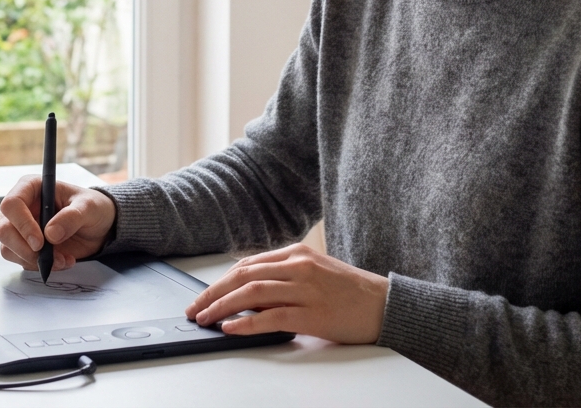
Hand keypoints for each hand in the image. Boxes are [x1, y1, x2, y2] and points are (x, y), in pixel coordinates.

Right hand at [0, 175, 116, 272]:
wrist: (99, 227)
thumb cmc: (92, 207)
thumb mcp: (89, 207)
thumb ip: (71, 217)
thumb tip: (50, 234)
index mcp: (32, 188)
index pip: (12, 204)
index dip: (22, 224)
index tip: (39, 242)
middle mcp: (21, 208)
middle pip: (4, 230)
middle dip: (24, 249)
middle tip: (47, 256)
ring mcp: (21, 229)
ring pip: (9, 249)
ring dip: (34, 260)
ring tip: (62, 259)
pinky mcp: (26, 247)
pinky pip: (22, 261)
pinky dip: (40, 266)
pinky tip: (62, 261)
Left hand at [184, 243, 388, 343]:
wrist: (385, 305)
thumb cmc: (350, 292)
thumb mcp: (315, 273)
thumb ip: (284, 277)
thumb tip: (248, 294)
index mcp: (297, 253)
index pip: (248, 264)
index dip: (221, 280)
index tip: (204, 294)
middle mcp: (299, 266)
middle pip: (243, 275)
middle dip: (213, 292)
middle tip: (195, 308)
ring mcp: (305, 288)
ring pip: (251, 292)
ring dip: (222, 306)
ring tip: (205, 318)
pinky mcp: (312, 313)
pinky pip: (271, 316)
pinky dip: (246, 322)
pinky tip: (230, 327)